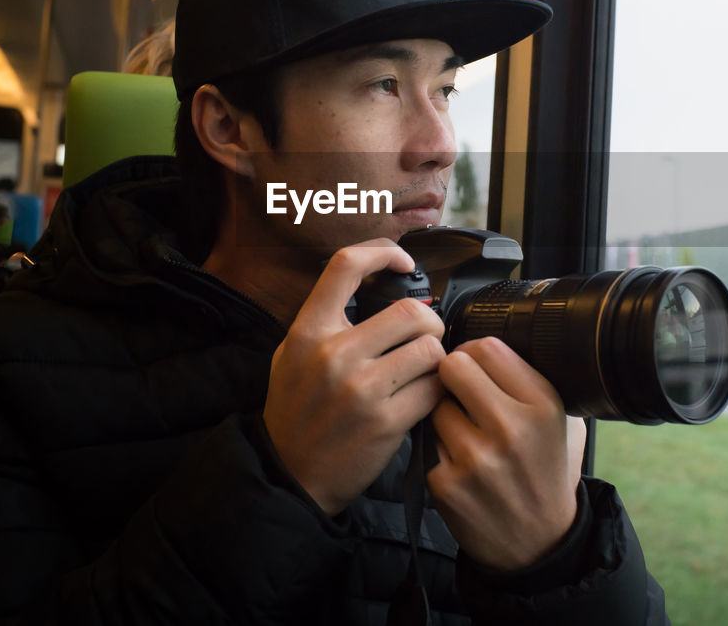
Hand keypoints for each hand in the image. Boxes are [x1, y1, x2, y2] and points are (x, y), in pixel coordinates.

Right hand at [262, 240, 446, 515]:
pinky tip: (423, 398)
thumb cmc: (296, 411)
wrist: (290, 475)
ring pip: (431, 349)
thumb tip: (376, 284)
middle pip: (410, 310)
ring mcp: (361, 389)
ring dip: (437, 359)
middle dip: (429, 323)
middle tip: (424, 338)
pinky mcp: (386, 422)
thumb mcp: (291, 354)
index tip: (403, 262)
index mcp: (308, 331)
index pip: (346, 266)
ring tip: (423, 371)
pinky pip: (434, 389)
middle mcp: (333, 354)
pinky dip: (436, 391)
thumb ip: (326, 320)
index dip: (382, 252)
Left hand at [427, 336, 582, 570]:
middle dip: (451, 374)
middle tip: (459, 390)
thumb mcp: (561, 420)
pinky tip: (457, 461)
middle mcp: (510, 428)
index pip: (487, 347)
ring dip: (443, 412)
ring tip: (464, 431)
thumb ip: (531, 378)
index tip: (473, 364)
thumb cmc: (546, 471)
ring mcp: (475, 458)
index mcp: (542, 405)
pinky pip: (426, 441)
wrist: (538, 543)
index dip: (473, 351)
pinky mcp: (446, 483)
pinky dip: (437, 447)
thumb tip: (492, 337)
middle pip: (452, 366)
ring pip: (434, 403)